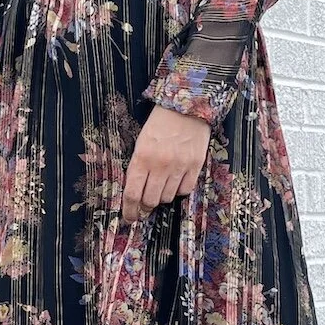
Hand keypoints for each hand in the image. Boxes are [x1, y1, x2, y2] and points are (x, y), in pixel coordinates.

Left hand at [120, 105, 211, 222]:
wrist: (186, 106)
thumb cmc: (160, 123)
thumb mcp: (141, 142)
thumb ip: (138, 166)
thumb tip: (136, 191)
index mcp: (141, 158)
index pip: (132, 193)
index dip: (129, 210)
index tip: (130, 218)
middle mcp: (160, 165)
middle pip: (150, 200)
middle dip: (145, 207)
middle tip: (144, 206)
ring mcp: (179, 166)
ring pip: (167, 197)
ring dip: (162, 197)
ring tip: (161, 186)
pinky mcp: (195, 166)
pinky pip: (185, 190)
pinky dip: (179, 190)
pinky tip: (176, 181)